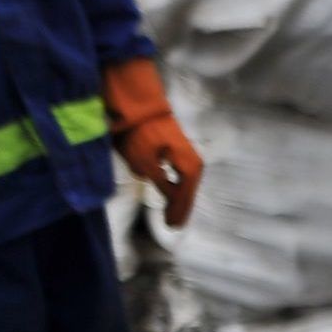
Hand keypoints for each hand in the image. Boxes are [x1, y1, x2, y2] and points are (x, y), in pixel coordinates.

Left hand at [103, 58, 204, 227]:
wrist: (140, 105)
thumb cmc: (143, 135)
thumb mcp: (147, 163)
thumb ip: (160, 182)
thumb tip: (169, 195)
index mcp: (189, 166)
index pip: (185, 194)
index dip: (179, 210)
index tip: (172, 225)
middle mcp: (191, 159)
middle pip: (188, 188)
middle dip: (181, 206)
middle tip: (173, 224)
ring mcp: (184, 152)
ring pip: (183, 180)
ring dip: (177, 195)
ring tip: (171, 212)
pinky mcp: (174, 146)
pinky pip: (177, 171)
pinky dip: (173, 183)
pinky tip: (167, 188)